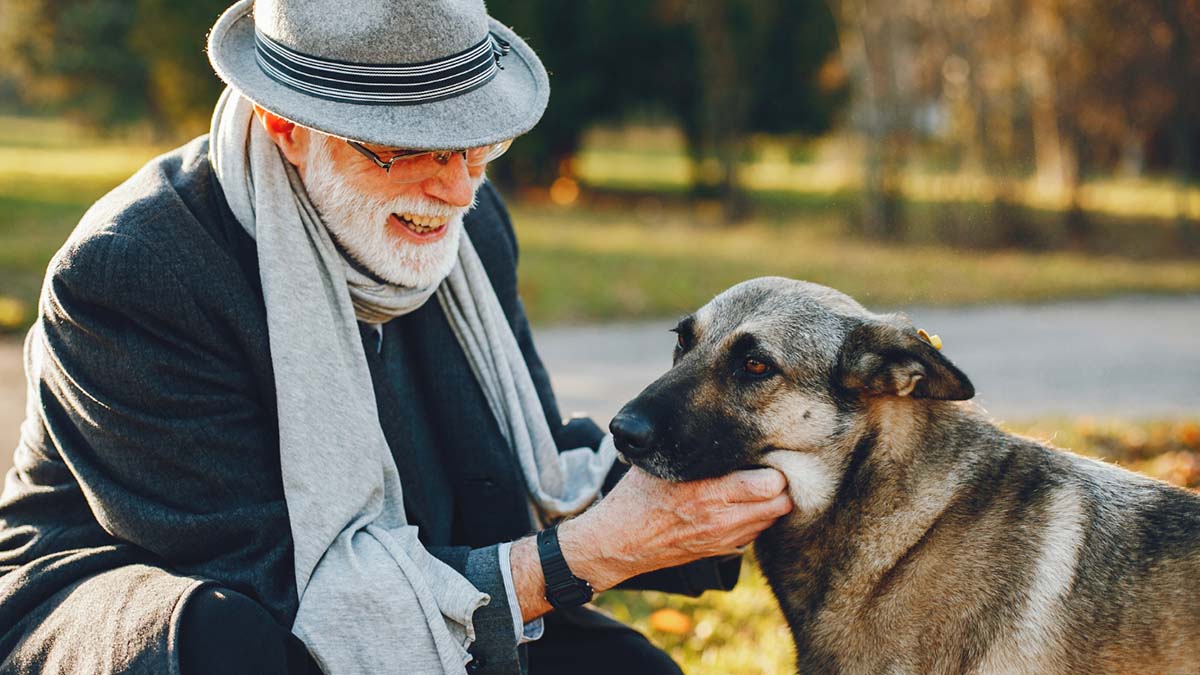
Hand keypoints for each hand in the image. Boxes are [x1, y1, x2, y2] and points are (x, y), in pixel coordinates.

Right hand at [557, 466, 791, 591]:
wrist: (619, 541)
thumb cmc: (637, 496)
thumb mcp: (662, 464)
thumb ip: (692, 448)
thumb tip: (713, 418)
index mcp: (710, 492)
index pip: (771, 483)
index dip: (775, 467)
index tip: (765, 454)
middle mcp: (723, 518)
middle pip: (780, 503)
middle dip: (780, 485)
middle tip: (767, 469)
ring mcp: (724, 538)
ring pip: (772, 520)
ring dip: (770, 503)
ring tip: (756, 487)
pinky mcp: (720, 551)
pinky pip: (755, 534)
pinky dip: (756, 520)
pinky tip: (740, 506)